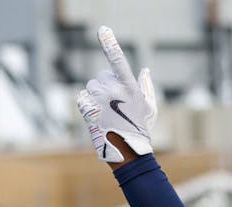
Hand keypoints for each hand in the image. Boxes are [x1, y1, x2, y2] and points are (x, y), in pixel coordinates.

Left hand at [75, 26, 156, 162]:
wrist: (126, 151)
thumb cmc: (140, 129)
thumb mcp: (148, 106)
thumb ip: (145, 86)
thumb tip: (145, 70)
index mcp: (129, 86)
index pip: (118, 60)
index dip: (110, 44)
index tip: (103, 30)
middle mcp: (113, 89)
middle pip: (101, 77)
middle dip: (105, 87)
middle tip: (114, 106)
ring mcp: (99, 99)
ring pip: (91, 87)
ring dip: (95, 97)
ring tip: (106, 113)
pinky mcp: (87, 108)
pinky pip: (82, 97)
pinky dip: (87, 105)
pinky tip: (96, 117)